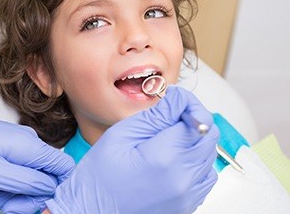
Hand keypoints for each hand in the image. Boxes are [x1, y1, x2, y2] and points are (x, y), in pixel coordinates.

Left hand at [0, 99, 73, 197]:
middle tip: (0, 207)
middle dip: (22, 198)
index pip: (64, 167)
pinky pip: (12, 174)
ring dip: (5, 195)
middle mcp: (28, 144)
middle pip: (42, 180)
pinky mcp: (6, 150)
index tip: (36, 203)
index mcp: (30, 146)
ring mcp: (17, 146)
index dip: (56, 189)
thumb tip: (50, 187)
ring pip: (24, 180)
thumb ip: (26, 182)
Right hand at [45, 85, 218, 213]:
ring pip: (208, 155)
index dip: (187, 104)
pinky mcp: (187, 205)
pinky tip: (170, 159)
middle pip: (209, 136)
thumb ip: (155, 116)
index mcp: (164, 158)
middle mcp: (182, 179)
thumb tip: (178, 98)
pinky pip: (204, 176)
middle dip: (192, 119)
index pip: (198, 119)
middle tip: (168, 117)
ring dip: (193, 141)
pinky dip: (193, 162)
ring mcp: (187, 196)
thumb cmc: (99, 178)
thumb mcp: (121, 135)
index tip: (174, 102)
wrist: (92, 212)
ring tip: (165, 141)